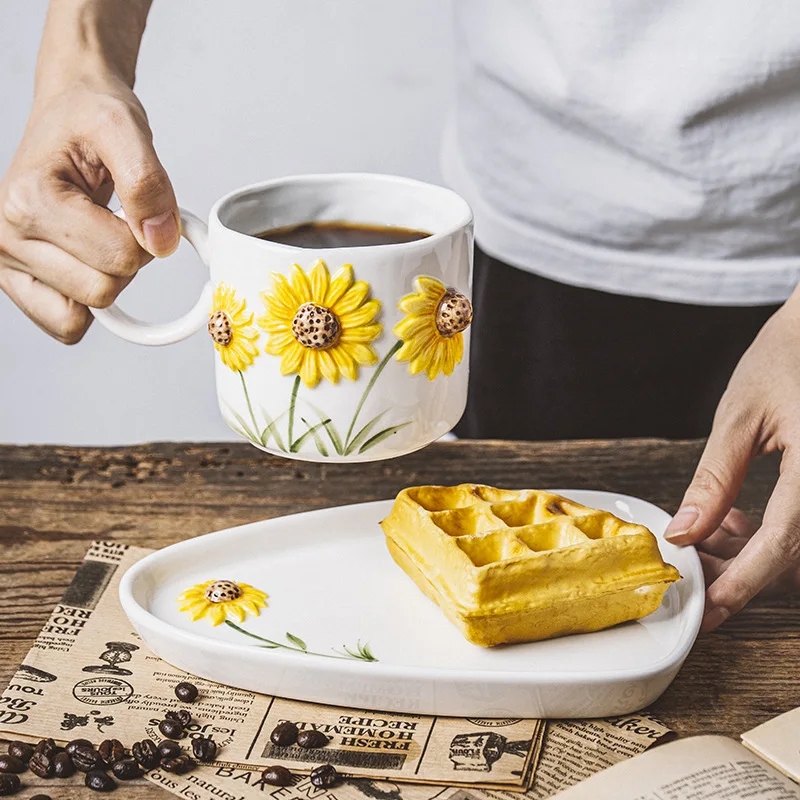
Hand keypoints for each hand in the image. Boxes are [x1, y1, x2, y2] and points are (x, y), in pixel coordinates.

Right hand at [0, 73, 177, 342]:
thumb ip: (147, 184)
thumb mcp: (125, 128)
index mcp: (27, 199)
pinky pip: (66, 326)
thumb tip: (162, 241)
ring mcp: (6, 263)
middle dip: (126, 259)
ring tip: (97, 234)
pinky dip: (90, 304)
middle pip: (102, 291)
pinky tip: (89, 263)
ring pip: (87, 312)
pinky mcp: (18, 283)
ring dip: (108, 278)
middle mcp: (5, 234)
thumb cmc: (88, 117)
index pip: (119, 258)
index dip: (146, 235)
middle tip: (114, 218)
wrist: (69, 108)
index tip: (135, 206)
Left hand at [665, 300, 799, 629]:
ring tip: (712, 530)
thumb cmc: (789, 357)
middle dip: (743, 569)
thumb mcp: (741, 417)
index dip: (741, 584)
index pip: (781, 546)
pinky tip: (739, 517)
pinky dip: (774, 532)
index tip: (708, 609)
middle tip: (696, 561)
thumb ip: (714, 480)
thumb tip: (684, 532)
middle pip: (795, 555)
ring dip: (757, 553)